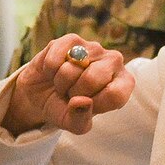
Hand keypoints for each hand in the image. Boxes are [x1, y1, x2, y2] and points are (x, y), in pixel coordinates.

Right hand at [2, 34, 133, 135]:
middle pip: (92, 79)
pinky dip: (49, 70)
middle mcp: (113, 61)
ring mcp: (93, 47)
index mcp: (123, 84)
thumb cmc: (66, 108)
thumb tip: (83, 101)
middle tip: (72, 93)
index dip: (94, 104)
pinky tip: (54, 71)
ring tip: (64, 83)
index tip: (87, 105)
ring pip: (70, 69)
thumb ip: (81, 119)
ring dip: (60, 83)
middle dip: (74, 92)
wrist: (42, 94)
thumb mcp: (74, 124)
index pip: (115, 95)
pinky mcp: (71, 40)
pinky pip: (56, 58)